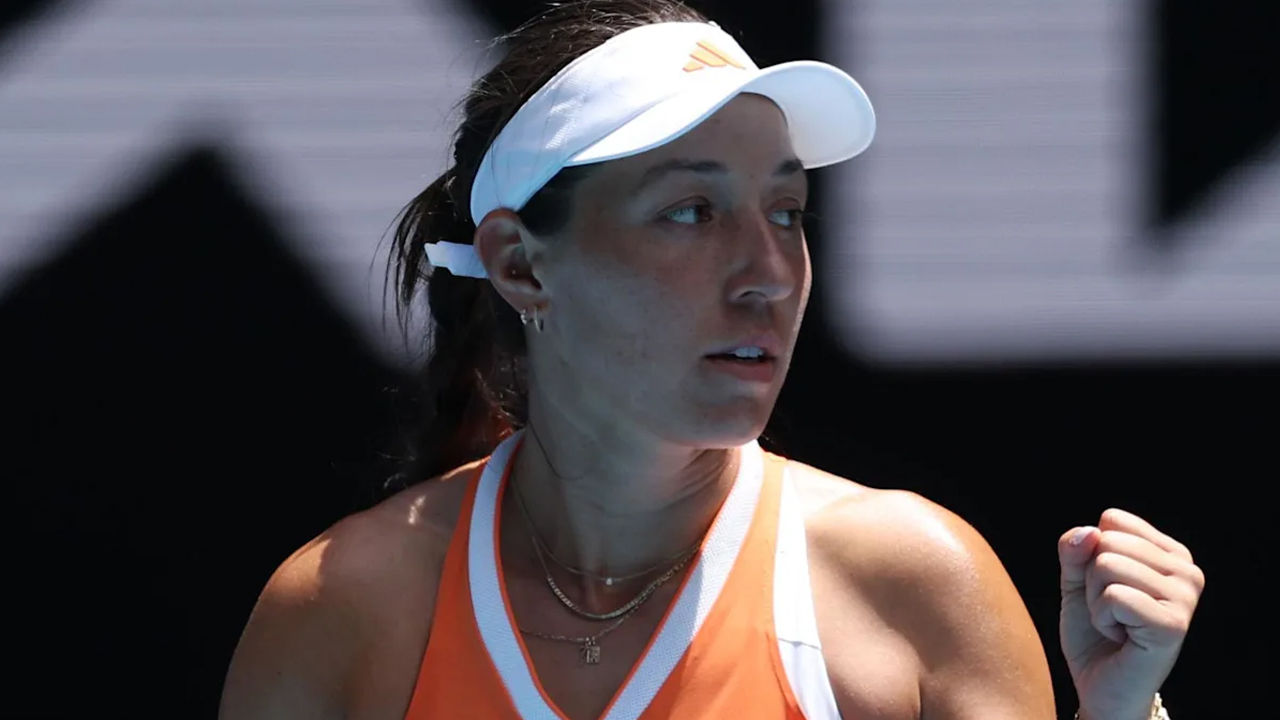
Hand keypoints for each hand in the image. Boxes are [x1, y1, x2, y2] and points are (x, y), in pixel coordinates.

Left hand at [1058, 509, 1204, 719]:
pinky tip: (1121, 637)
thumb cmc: (1094, 633)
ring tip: (1116, 624)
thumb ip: (1075, 550)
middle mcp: (1187, 571)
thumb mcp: (1077, 581)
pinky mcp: (1173, 624)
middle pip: (1107, 541)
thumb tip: (1088, 532)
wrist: (1101, 687)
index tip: (1110, 588)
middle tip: (1111, 612)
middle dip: (1092, 580)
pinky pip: (1114, 596)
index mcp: (1171, 553)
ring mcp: (1185, 597)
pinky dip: (1102, 618)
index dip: (1092, 555)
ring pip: (1106, 565)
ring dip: (1096, 600)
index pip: (1112, 520)